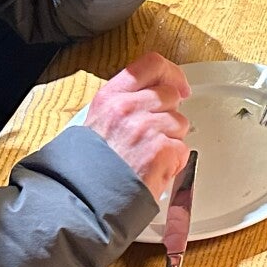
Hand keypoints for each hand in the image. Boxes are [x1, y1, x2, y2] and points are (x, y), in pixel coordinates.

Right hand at [84, 53, 191, 204]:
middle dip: (169, 116)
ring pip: (180, 123)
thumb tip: (154, 95)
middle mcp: (128, 107)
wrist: (85, 202)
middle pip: (171, 96)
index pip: (152, 65)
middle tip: (154, 137)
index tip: (179, 86)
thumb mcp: (97, 123)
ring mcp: (145, 128)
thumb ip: (124, 104)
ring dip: (171, 141)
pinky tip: (153, 171)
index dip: (172, 74)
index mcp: (110, 96)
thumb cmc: (90, 169)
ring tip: (147, 158)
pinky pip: (182, 149)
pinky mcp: (160, 150)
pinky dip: (173, 163)